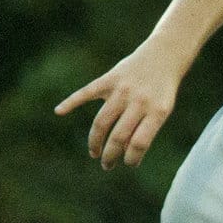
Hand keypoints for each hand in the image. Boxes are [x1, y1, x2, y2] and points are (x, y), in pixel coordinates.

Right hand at [56, 40, 185, 167]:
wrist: (163, 56)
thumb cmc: (161, 91)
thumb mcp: (161, 111)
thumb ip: (144, 129)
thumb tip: (122, 153)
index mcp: (157, 111)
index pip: (139, 143)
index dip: (132, 159)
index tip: (128, 164)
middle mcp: (139, 100)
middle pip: (118, 136)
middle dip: (110, 156)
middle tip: (107, 165)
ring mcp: (122, 89)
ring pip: (101, 122)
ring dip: (95, 142)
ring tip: (94, 153)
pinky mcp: (109, 79)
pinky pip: (86, 92)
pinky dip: (71, 101)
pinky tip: (59, 111)